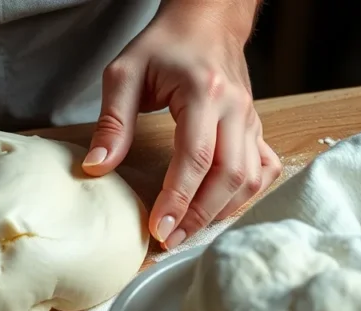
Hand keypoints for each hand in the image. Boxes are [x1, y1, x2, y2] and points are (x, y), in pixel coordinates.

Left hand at [82, 0, 281, 249]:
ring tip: (188, 231)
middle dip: (200, 215)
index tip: (158, 229)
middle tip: (171, 240)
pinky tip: (220, 209)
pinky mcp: (256, 128)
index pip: (195, 157)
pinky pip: (263, 170)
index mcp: (203, 92)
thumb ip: (112, 122)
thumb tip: (97, 167)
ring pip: (249, 179)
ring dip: (221, 212)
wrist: (206, 21)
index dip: (178, 198)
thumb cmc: (164, 45)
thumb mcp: (124, 73)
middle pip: (229, 176)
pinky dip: (245, 196)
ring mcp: (251, 119)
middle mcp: (235, 108)